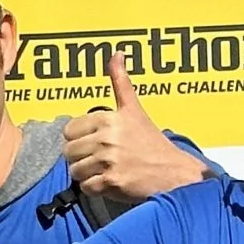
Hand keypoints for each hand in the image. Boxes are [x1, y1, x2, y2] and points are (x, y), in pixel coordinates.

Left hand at [62, 52, 207, 202]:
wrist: (175, 174)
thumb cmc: (152, 143)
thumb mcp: (135, 109)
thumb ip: (121, 83)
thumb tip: (116, 54)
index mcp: (109, 118)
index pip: (68, 131)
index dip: (79, 139)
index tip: (97, 142)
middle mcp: (107, 137)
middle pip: (68, 152)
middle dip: (82, 158)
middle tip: (103, 158)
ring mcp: (109, 160)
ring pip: (75, 171)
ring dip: (88, 175)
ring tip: (107, 170)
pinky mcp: (111, 181)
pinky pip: (85, 188)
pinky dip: (96, 188)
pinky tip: (111, 182)